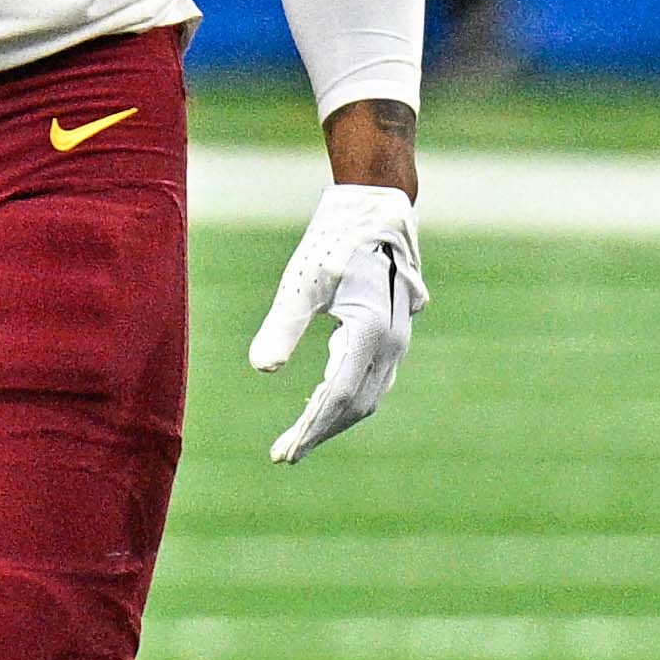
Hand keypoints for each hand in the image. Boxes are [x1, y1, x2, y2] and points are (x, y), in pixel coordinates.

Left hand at [248, 184, 426, 463]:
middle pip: (356, 404)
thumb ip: (283, 325)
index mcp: (371, 334)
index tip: (283, 454)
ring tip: (301, 431)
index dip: (310, 429)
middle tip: (285, 453)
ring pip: (368, 392)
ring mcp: (398, 336)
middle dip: (320, 430)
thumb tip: (260, 368)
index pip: (337, 398)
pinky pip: (372, 375)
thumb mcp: (302, 281)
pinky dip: (347, 392)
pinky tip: (324, 395)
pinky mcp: (394, 328)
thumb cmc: (335, 239)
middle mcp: (392, 342)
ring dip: (335, 415)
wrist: (377, 204)